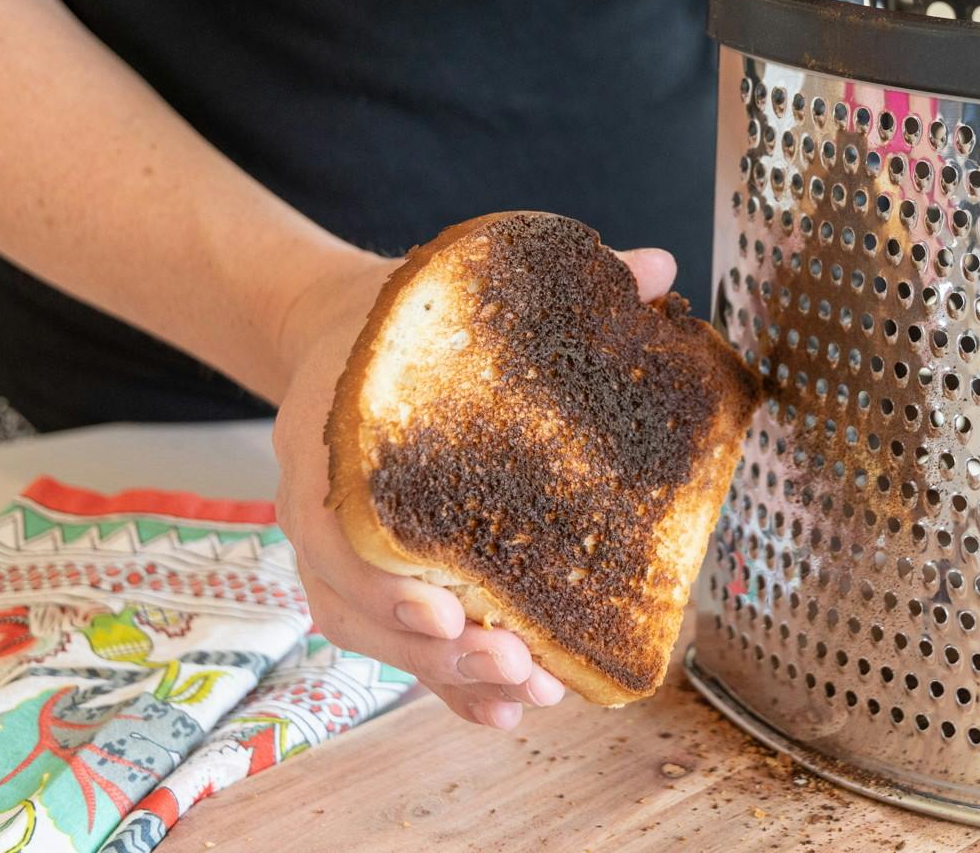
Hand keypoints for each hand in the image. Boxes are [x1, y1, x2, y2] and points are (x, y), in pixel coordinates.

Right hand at [270, 238, 678, 728]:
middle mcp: (324, 495)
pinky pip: (390, 640)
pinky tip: (504, 712)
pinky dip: (441, 684)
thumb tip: (655, 268)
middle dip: (434, 650)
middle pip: (357, 597)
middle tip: (515, 666)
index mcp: (339, 426)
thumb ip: (561, 275)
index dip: (383, 578)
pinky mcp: (365, 571)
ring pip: (370, 632)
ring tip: (525, 698)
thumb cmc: (412, 314)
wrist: (333, 328)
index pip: (335, 519)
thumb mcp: (466, 276)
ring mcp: (337, 541)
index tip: (447, 612)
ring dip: (442, 678)